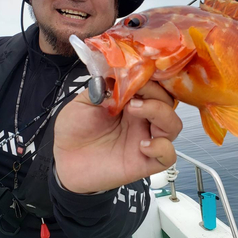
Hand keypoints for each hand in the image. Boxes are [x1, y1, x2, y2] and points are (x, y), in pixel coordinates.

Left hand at [54, 81, 180, 193]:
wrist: (63, 160)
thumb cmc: (74, 130)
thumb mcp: (83, 102)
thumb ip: (102, 89)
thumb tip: (119, 79)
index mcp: (130, 101)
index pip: (153, 86)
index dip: (149, 78)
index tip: (135, 75)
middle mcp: (141, 119)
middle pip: (168, 102)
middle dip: (155, 93)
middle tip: (133, 95)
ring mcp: (144, 139)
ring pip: (173, 125)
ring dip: (160, 113)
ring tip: (134, 110)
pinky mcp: (143, 162)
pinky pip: (168, 156)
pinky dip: (161, 148)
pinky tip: (142, 146)